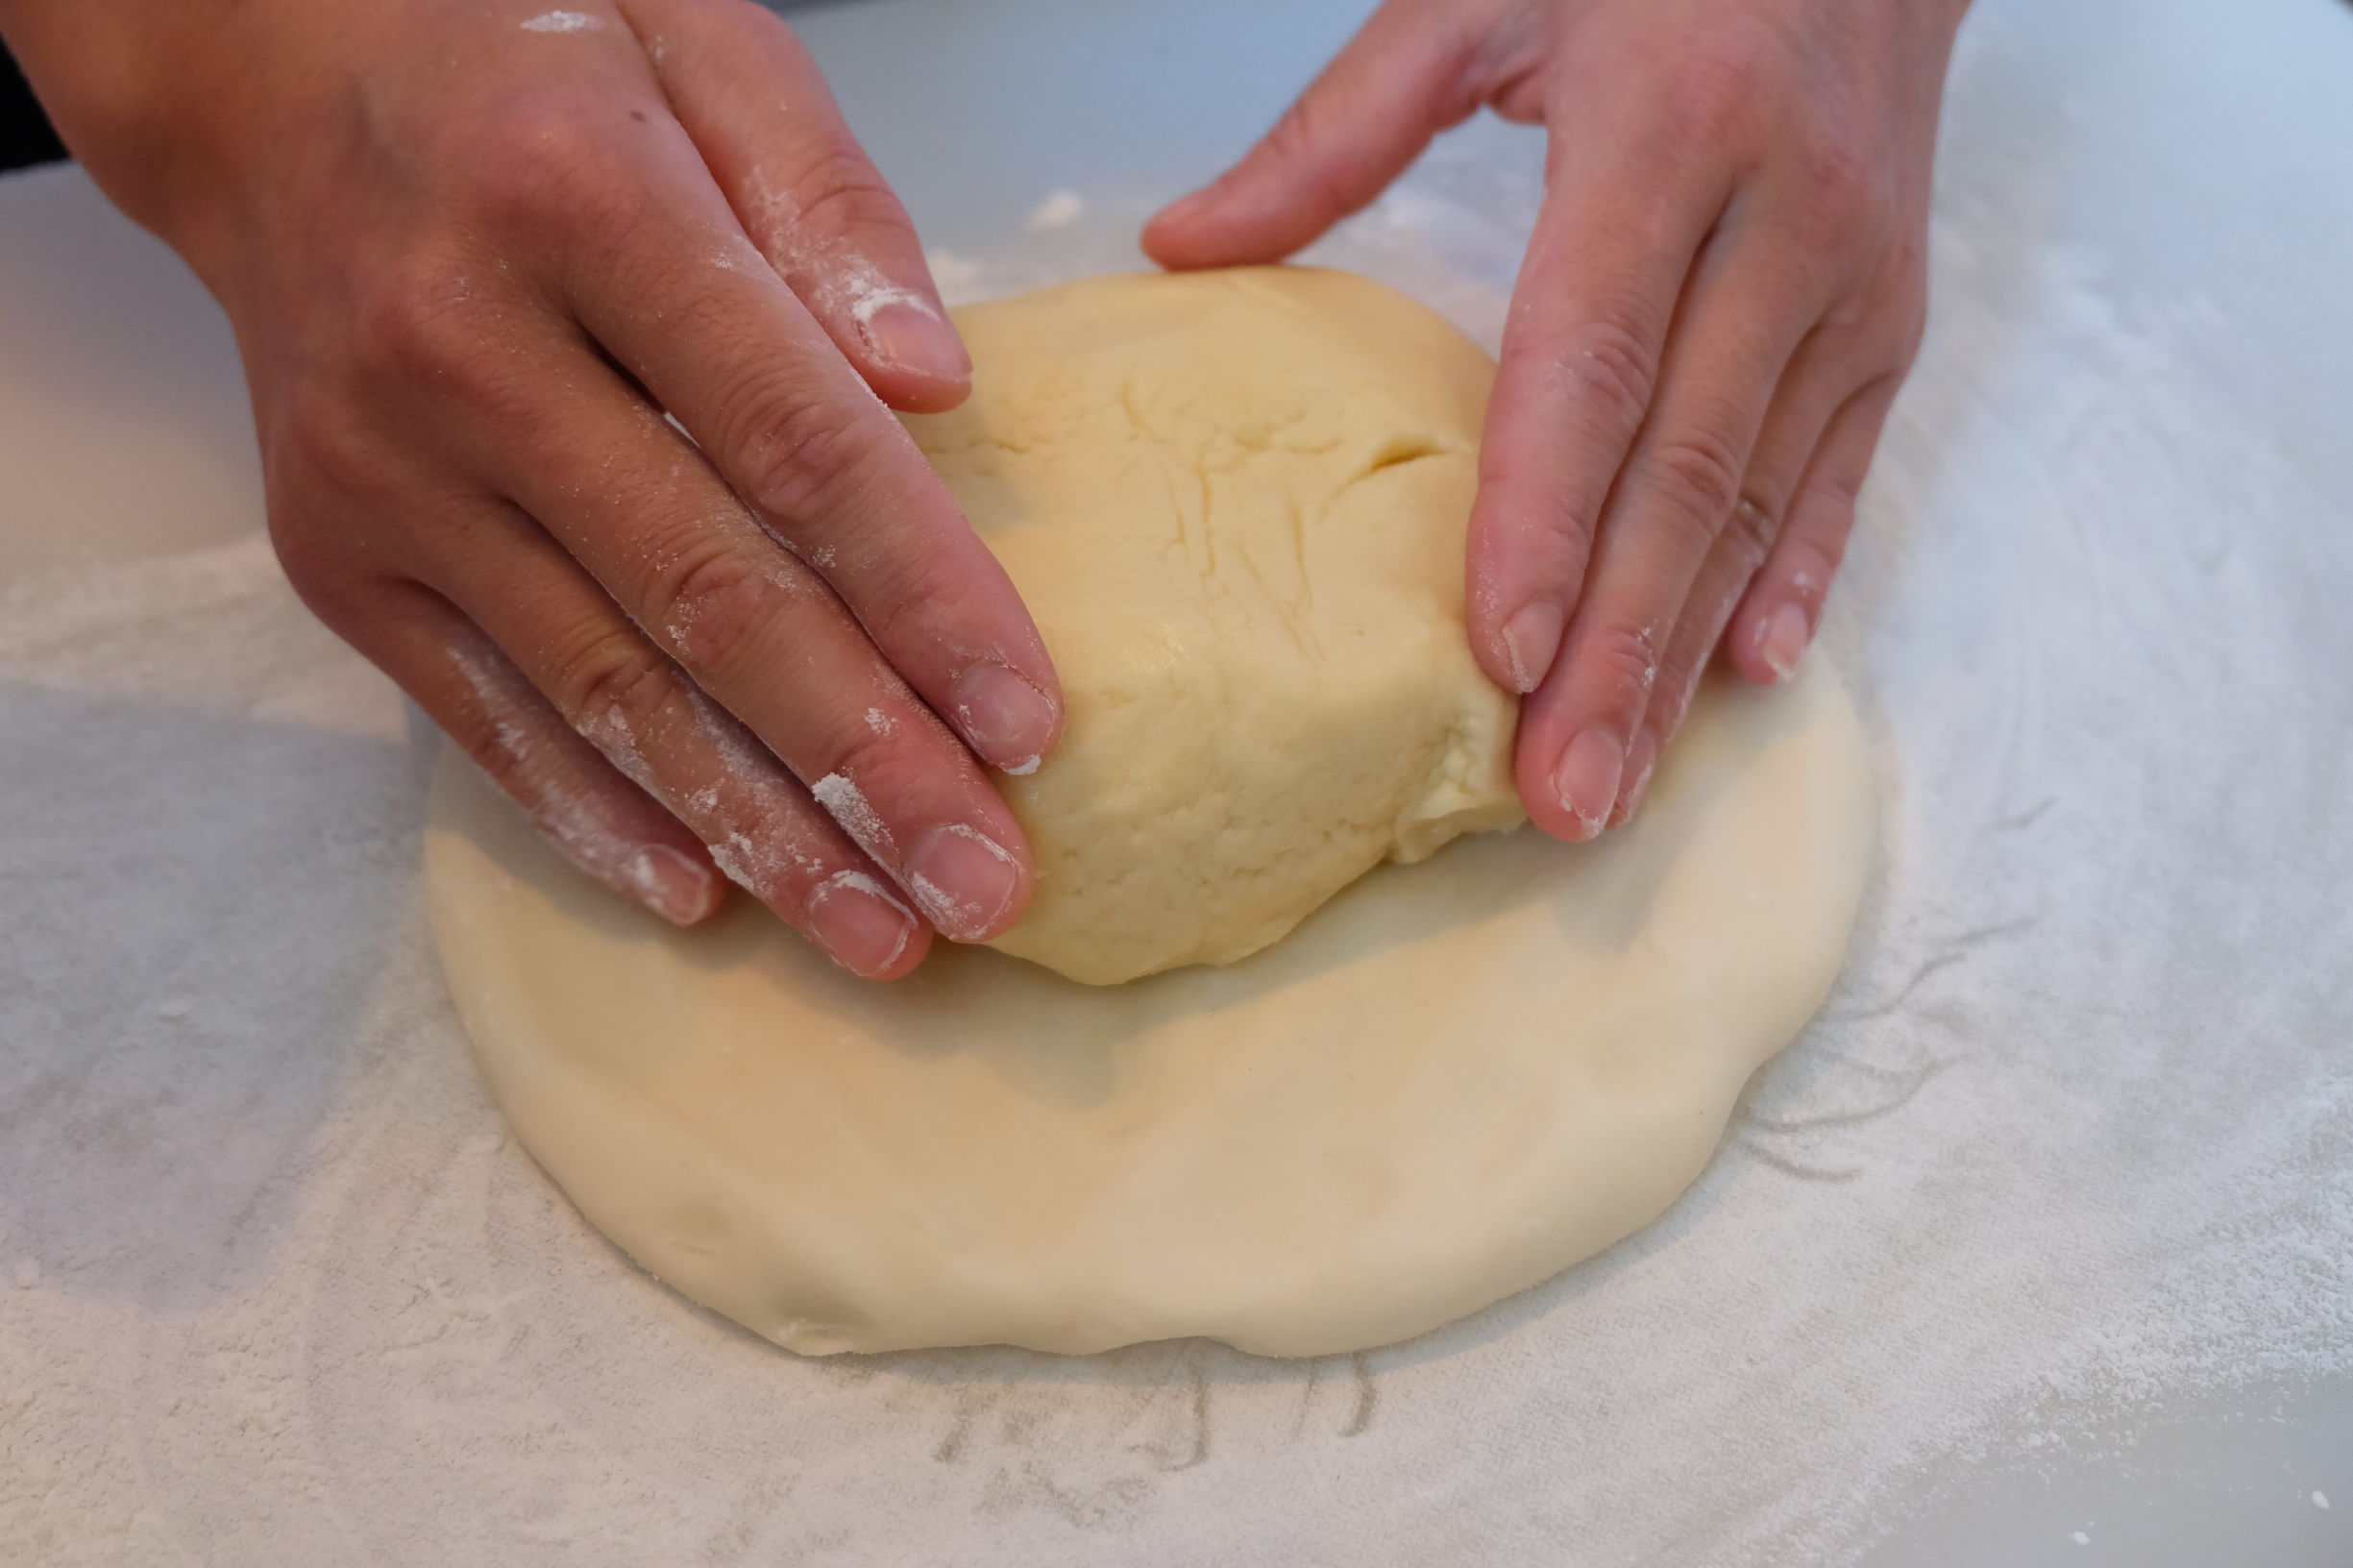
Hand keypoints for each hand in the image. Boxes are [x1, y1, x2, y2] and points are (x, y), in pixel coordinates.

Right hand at [3, 0, 1064, 975]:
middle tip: (986, 889)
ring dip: (758, 829)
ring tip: (882, 935)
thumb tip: (937, 389)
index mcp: (585, 203)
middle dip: (865, 765)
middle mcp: (462, 350)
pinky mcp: (334, 556)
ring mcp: (381, 472)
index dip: (925, 599)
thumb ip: (830, 204)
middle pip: (707, 599)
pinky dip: (595, 813)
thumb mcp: (705, 46)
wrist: (268, 85)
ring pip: (603, 688)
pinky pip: (478, 714)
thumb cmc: (531, 60)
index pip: (796, 443)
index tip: (1033, 727)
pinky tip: (708, 896)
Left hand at [1146, 0, 1963, 838]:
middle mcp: (1778, 221)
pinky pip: (1845, 468)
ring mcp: (1850, 280)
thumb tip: (1184, 245)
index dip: (1546, 516)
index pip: (1594, 361)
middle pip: (1686, 468)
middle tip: (1562, 795)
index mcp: (1663, 134)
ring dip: (1691, 649)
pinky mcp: (1892, 316)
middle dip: (1621, 648)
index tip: (1500, 654)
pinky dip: (1798, 575)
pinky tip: (1748, 673)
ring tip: (1623, 779)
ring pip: (1763, 494)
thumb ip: (1337, 129)